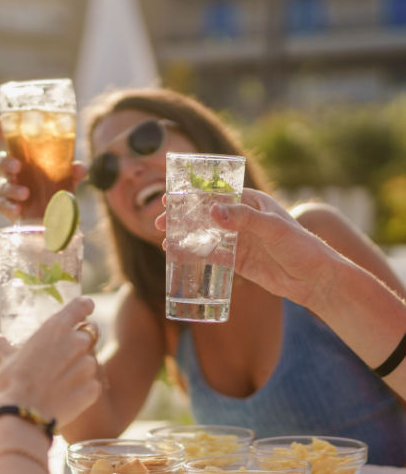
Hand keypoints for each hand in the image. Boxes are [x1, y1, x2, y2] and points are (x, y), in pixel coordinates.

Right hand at [0, 113, 86, 221]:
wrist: (54, 219)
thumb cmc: (57, 192)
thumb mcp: (68, 181)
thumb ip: (73, 173)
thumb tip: (79, 168)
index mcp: (25, 159)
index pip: (10, 141)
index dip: (0, 129)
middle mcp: (13, 172)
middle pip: (0, 160)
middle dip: (6, 161)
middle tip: (18, 166)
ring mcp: (8, 188)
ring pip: (1, 184)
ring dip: (12, 188)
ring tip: (26, 193)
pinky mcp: (6, 206)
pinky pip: (1, 204)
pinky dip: (9, 206)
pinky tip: (18, 210)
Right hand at [0, 297, 100, 428]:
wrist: (21, 417)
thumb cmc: (11, 384)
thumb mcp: (4, 359)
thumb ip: (1, 346)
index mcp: (56, 328)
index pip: (81, 306)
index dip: (84, 307)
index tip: (85, 309)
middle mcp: (76, 342)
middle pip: (88, 335)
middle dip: (77, 345)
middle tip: (60, 358)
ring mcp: (87, 366)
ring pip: (90, 362)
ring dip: (79, 369)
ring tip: (58, 382)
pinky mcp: (92, 388)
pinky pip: (92, 385)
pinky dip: (82, 390)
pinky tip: (65, 397)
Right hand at [156, 188, 337, 310]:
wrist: (315, 279)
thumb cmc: (301, 246)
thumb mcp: (273, 229)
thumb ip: (244, 219)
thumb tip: (212, 211)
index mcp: (252, 203)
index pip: (216, 194)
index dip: (191, 195)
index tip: (170, 197)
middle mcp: (243, 220)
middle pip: (205, 214)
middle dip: (181, 217)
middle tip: (158, 222)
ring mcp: (239, 241)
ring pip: (205, 235)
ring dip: (184, 236)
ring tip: (163, 239)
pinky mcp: (238, 262)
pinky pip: (212, 256)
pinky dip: (195, 255)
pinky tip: (178, 255)